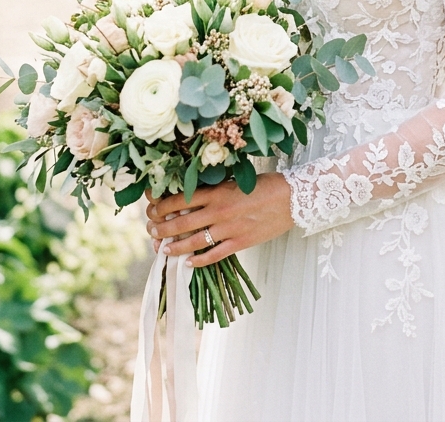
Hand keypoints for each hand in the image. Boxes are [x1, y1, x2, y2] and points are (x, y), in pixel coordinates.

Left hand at [144, 172, 293, 266]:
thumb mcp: (237, 181)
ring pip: (193, 241)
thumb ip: (216, 189)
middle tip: (152, 231)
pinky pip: (214, 255)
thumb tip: (192, 196)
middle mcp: (220, 210)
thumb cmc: (265, 185)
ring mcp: (229, 228)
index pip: (181, 199)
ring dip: (175, 246)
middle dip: (162, 228)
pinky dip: (199, 260)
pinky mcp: (240, 242)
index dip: (162, 206)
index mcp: (218, 191)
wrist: (292, 198)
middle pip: (181, 222)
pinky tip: (188, 263)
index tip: (152, 209)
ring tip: (163, 249)